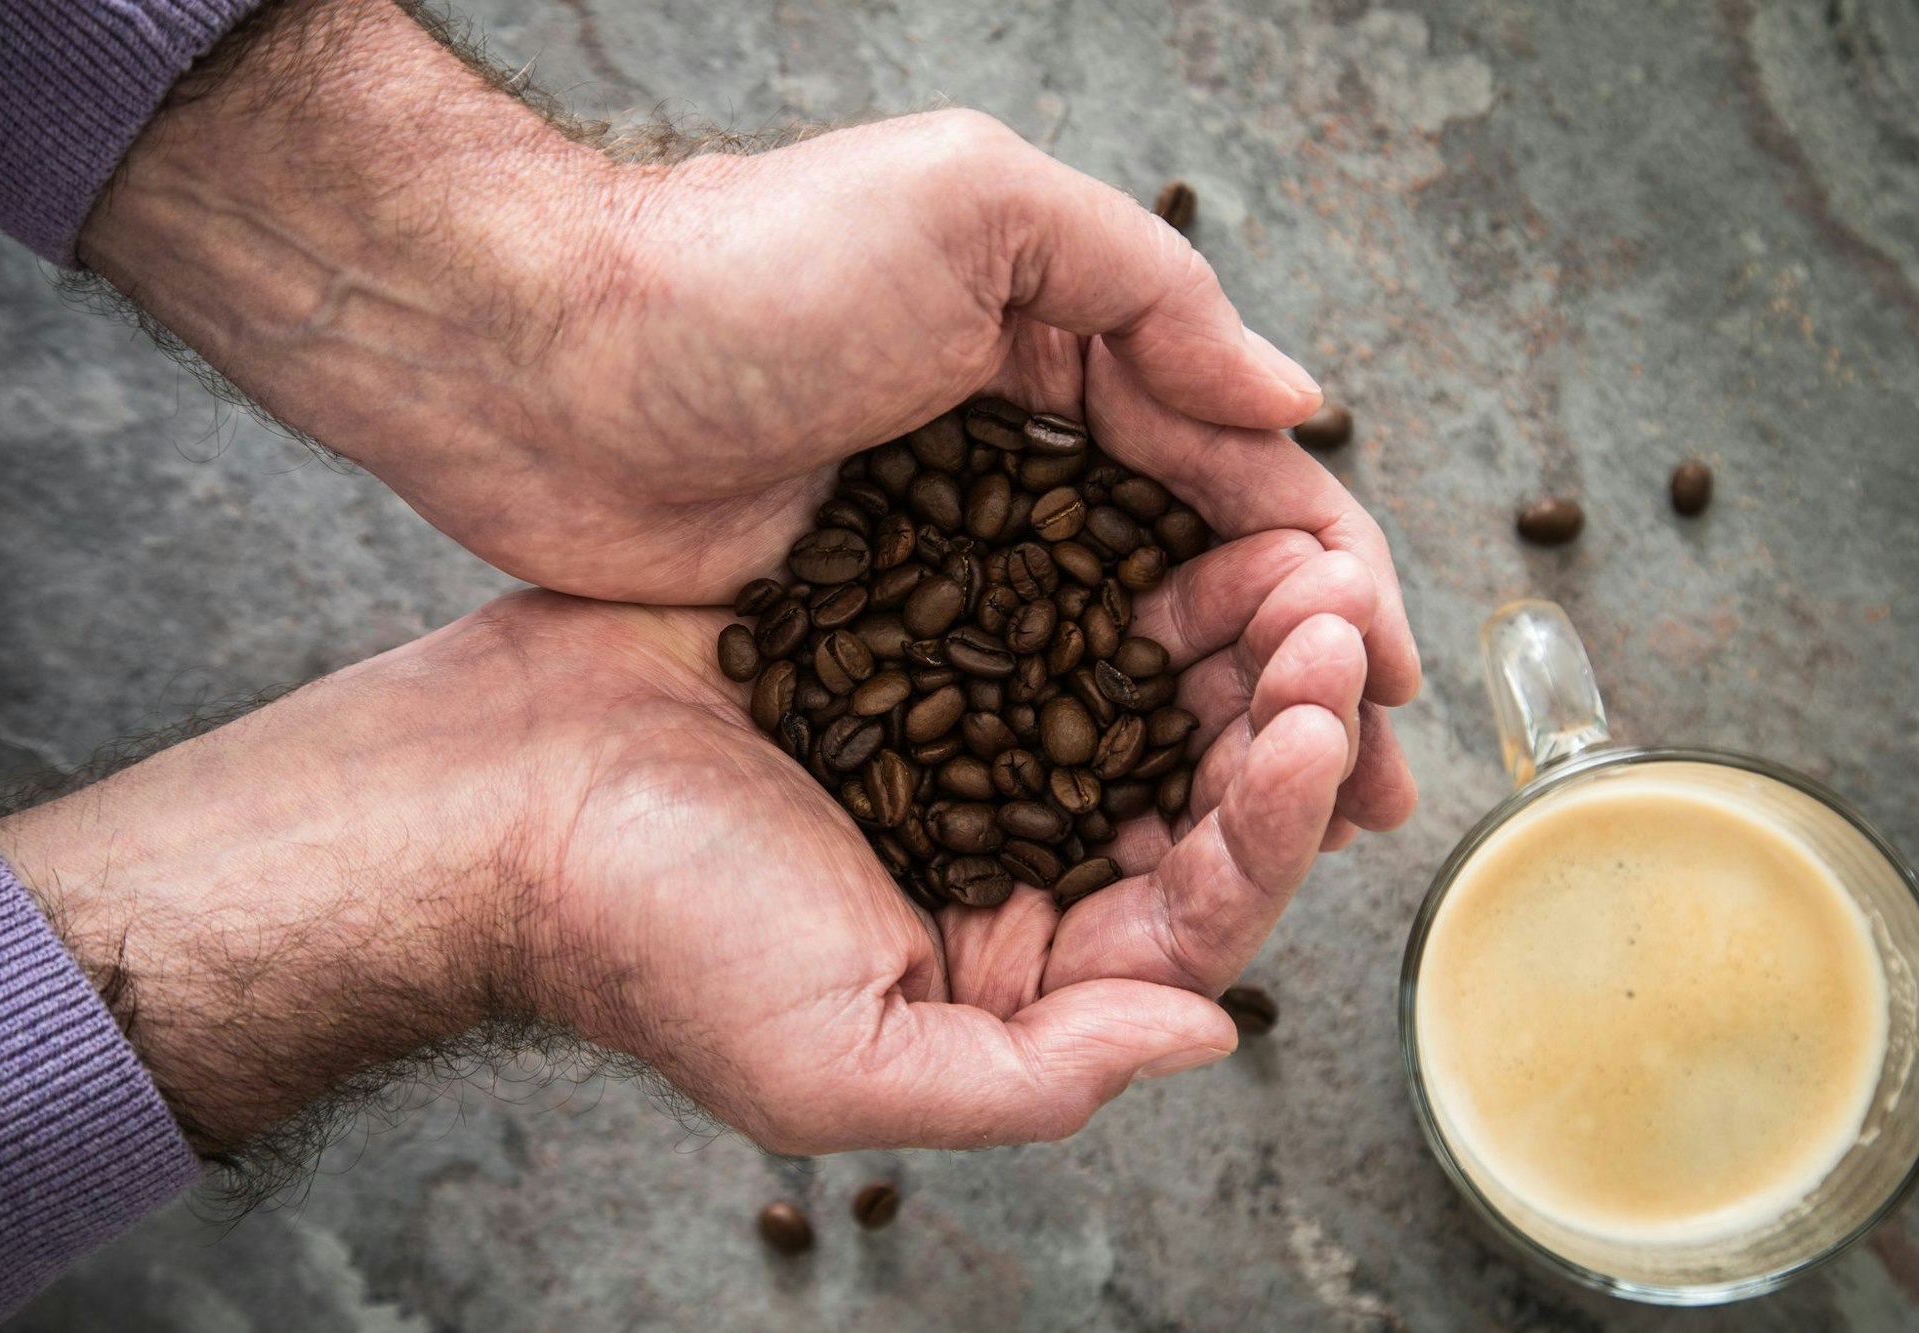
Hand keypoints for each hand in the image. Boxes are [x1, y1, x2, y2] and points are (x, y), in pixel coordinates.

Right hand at [0, 586, 1387, 1154]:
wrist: (493, 795)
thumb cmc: (648, 937)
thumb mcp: (832, 1064)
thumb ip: (1033, 1076)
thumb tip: (1210, 1035)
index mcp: (1010, 971)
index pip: (1196, 909)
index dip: (1275, 819)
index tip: (1318, 723)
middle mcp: (1008, 857)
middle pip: (1193, 791)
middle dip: (1281, 709)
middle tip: (1331, 613)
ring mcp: (969, 742)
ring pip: (1146, 691)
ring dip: (1228, 631)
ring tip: (1288, 561)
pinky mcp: (921, 641)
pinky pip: (1059, 606)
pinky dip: (1128, 570)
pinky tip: (1179, 522)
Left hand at [78, 0, 1416, 712]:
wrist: (532, 361)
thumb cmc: (743, 271)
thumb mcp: (969, 211)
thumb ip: (1146, 294)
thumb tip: (1293, 410)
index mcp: (1071, 355)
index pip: (1239, 480)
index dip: (1327, 578)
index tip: (1387, 679)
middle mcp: (1029, 464)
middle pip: (1200, 589)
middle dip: (1296, 682)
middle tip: (1366, 787)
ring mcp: (957, 563)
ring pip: (1122, 662)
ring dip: (1213, 740)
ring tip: (1288, 830)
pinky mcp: (880, 642)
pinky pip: (1017, 710)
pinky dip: (1091, 761)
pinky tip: (1141, 827)